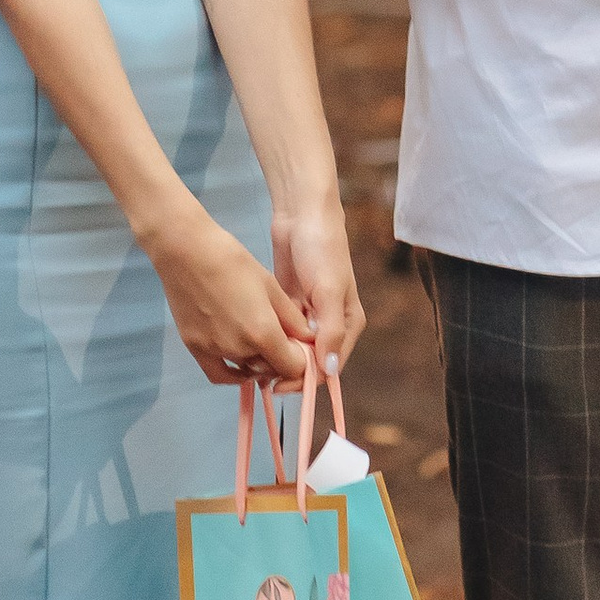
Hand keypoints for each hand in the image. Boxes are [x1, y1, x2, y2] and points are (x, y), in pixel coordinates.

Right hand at [148, 202, 311, 387]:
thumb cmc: (232, 260)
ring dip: (258, 363)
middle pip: (270, 370)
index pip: (293, 367)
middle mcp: (239, 350)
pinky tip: (240, 362)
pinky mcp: (194, 349)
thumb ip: (291, 317)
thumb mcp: (270, 285)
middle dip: (280, 359)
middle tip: (280, 339)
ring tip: (258, 340)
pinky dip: (233, 374)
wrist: (186, 252)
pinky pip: (219, 375)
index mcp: (263, 333)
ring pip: (247, 370)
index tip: (297, 344)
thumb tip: (309, 337)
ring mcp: (214, 352)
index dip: (300, 359)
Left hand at [271, 194, 366, 376]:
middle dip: (289, 372)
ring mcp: (310, 315)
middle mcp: (331, 324)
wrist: (302, 215)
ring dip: (277, 358)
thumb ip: (330, 331)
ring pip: (294, 349)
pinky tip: (252, 347)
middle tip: (261, 377)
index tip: (280, 385)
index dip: (306, 380)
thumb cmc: (323, 250)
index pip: (330, 366)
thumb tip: (328, 370)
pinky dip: (270, 341)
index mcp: (348, 324)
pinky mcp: (291, 306)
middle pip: (311, 361)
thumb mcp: (328, 291)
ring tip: (253, 366)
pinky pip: (281, 332)